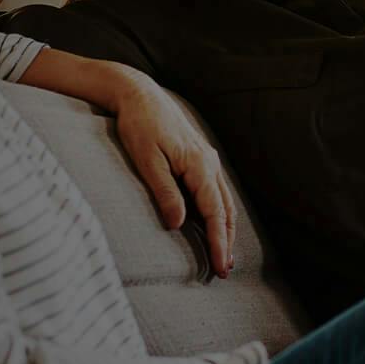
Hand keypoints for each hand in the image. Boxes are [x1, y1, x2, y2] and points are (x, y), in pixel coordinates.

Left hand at [102, 69, 237, 278]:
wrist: (138, 94)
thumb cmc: (138, 125)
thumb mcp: (146, 159)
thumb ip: (164, 191)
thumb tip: (178, 224)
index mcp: (199, 165)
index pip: (214, 213)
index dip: (218, 242)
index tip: (221, 265)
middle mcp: (209, 162)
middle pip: (225, 210)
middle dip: (226, 241)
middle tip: (224, 269)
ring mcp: (207, 159)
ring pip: (224, 200)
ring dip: (225, 228)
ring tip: (224, 253)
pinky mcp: (199, 157)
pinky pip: (215, 190)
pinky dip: (219, 211)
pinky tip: (214, 223)